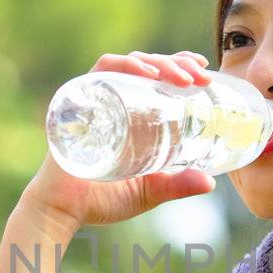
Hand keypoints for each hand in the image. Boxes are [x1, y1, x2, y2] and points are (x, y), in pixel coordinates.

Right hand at [22, 49, 216, 229]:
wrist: (63, 210)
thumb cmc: (101, 199)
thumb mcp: (149, 190)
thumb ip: (176, 185)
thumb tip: (210, 182)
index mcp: (130, 113)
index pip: (155, 76)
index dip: (179, 66)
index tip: (203, 70)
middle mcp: (113, 99)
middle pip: (146, 65)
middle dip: (177, 64)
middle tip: (201, 76)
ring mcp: (96, 97)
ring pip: (130, 63)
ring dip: (159, 63)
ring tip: (184, 78)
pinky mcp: (79, 99)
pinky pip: (102, 70)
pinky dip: (126, 65)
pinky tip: (147, 72)